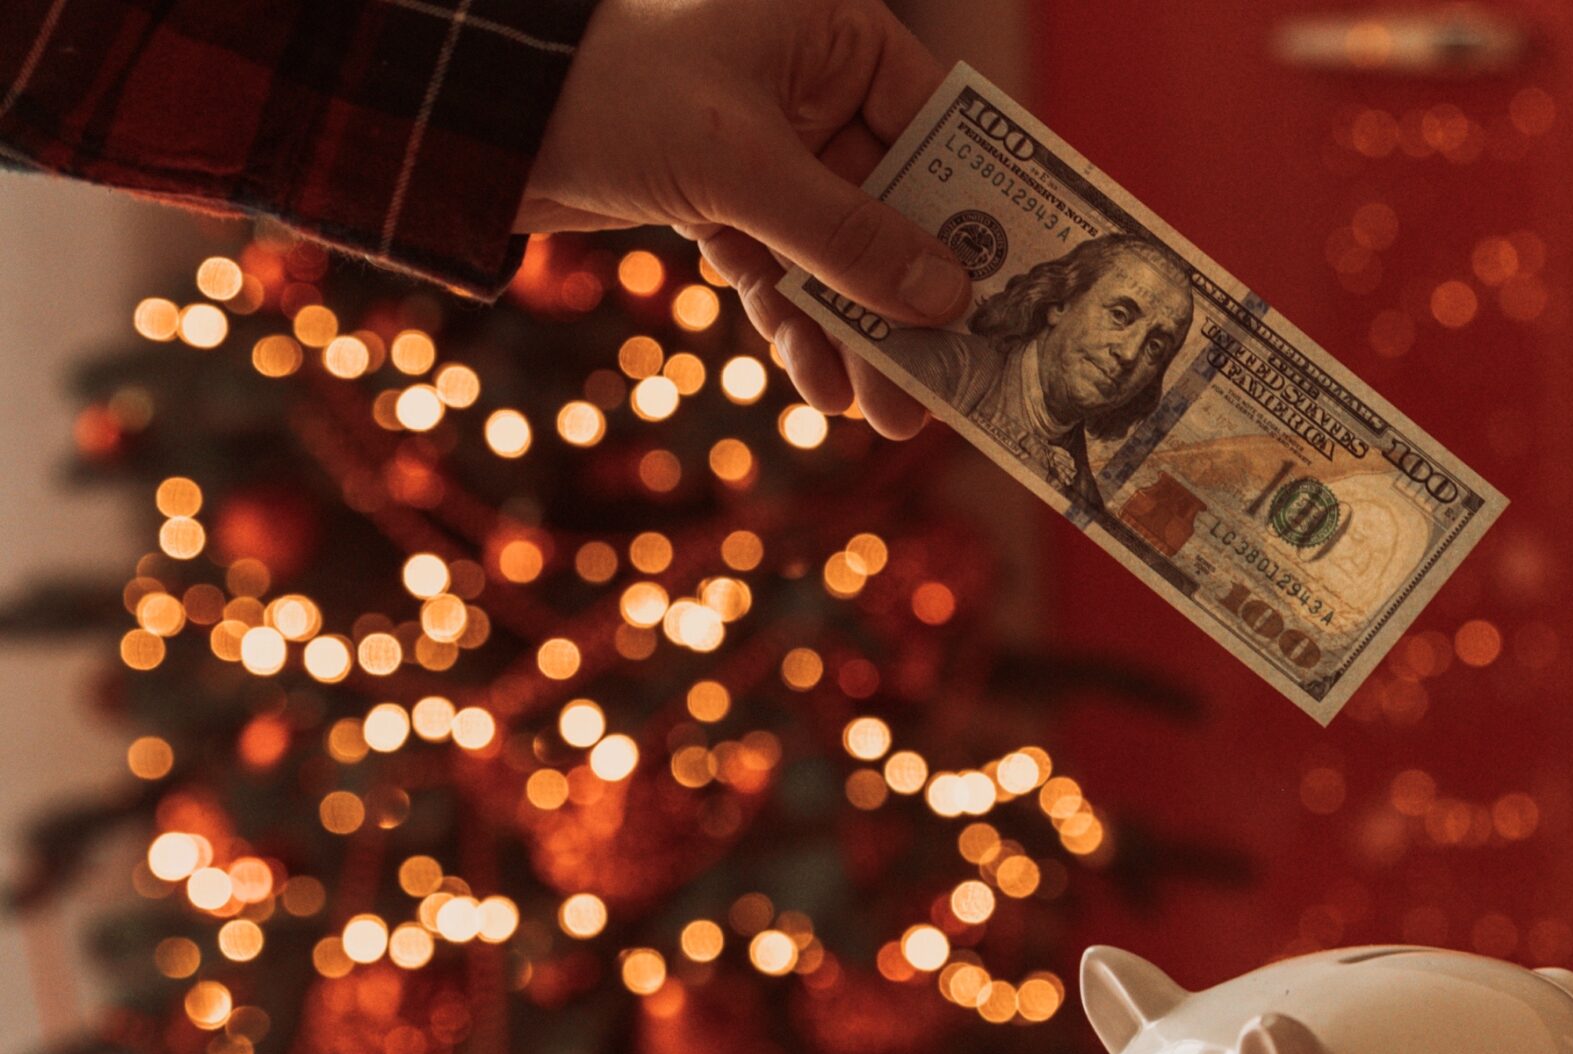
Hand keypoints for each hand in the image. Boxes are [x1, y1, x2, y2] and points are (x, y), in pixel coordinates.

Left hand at [519, 0, 962, 436]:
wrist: (475, 122)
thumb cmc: (608, 93)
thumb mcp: (739, 167)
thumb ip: (847, 234)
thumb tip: (947, 297)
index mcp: (831, 34)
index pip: (937, 124)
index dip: (975, 210)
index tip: (1012, 288)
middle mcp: (810, 85)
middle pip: (895, 204)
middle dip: (913, 300)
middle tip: (948, 381)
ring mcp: (768, 147)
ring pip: (841, 252)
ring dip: (862, 333)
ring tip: (883, 412)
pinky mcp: (725, 200)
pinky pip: (786, 271)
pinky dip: (800, 325)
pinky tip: (817, 383)